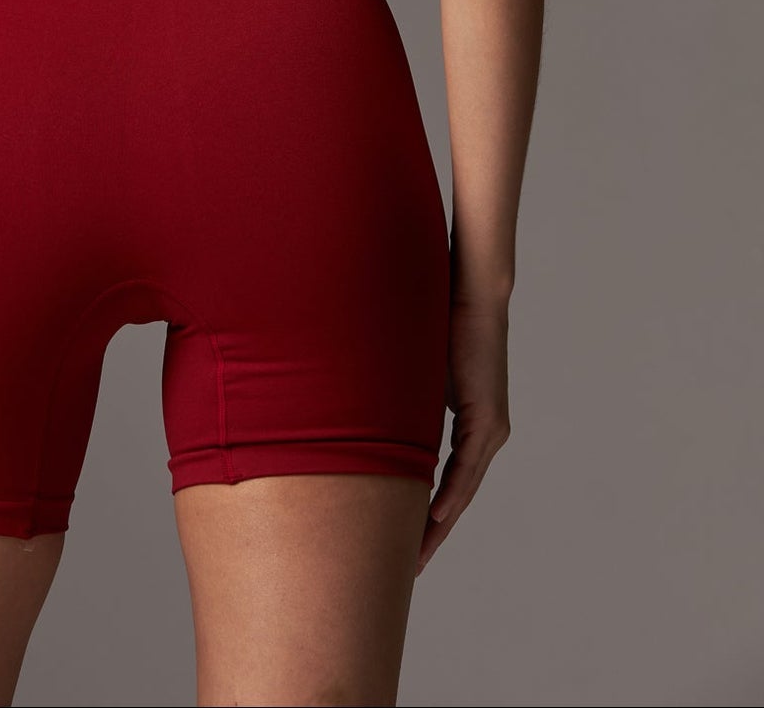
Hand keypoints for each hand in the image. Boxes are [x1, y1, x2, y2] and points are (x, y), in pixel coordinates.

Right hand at [417, 295, 510, 574]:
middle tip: (412, 565)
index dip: (431, 512)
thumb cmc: (441, 323)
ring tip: (420, 553)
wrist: (471, 294)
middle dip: (434, 532)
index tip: (410, 538)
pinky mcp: (488, 417)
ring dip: (441, 523)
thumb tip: (370, 415)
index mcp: (473, 425)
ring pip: (465, 488)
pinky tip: (436, 517)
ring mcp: (491, 428)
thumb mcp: (415, 374)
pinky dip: (451, 494)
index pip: (450, 480)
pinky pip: (467, 467)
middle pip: (460, 495)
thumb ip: (404, 399)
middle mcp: (488, 433)